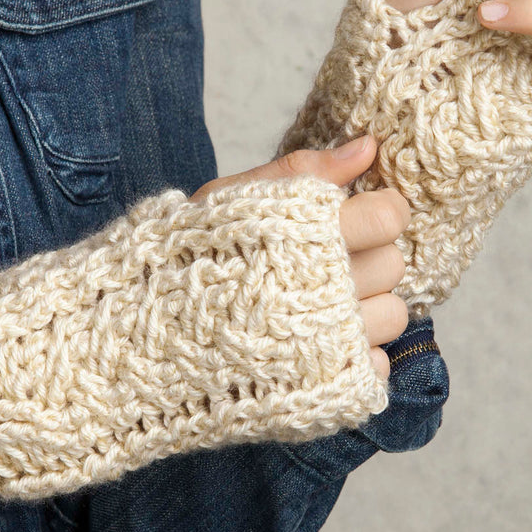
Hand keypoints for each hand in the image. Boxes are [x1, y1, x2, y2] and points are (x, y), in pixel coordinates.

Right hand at [190, 134, 407, 381]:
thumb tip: (368, 146)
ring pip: (394, 315)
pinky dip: (359, 355)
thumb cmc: (184, 258)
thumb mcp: (232, 200)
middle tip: (327, 262)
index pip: (390, 217)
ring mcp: (331, 344)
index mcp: (309, 238)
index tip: (360, 214)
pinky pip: (378, 364)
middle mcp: (329, 292)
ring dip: (368, 307)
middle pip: (394, 265)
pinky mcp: (328, 384)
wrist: (137, 341)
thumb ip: (304, 171)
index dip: (382, 211)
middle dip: (370, 257)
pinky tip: (321, 344)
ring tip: (324, 304)